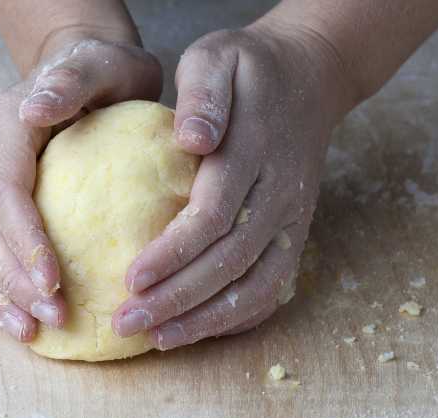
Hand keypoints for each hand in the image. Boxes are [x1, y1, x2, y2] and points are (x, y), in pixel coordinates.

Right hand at [0, 36, 161, 341]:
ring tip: (28, 332)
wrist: (82, 73)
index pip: (2, 191)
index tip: (54, 284)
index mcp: (2, 125)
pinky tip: (11, 317)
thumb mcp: (101, 66)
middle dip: (12, 281)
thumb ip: (70, 82)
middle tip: (53, 320)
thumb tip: (33, 110)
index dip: (23, 242)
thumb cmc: (103, 74)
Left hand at [112, 25, 348, 349]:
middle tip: (126, 322)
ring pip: (256, 284)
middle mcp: (279, 193)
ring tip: (157, 340)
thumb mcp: (218, 58)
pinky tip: (198, 330)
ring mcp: (293, 218)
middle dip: (177, 299)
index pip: (213, 215)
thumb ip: (205, 95)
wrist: (310, 79)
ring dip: (206, 319)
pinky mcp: (296, 233)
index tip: (130, 279)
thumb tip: (192, 140)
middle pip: (229, 261)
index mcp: (255, 151)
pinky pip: (273, 286)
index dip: (173, 253)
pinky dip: (238, 317)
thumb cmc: (248, 70)